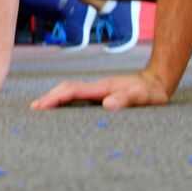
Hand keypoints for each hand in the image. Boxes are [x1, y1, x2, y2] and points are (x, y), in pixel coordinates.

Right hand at [30, 71, 169, 109]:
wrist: (158, 81)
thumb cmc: (151, 92)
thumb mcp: (142, 97)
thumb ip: (126, 99)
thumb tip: (107, 105)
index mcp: (102, 88)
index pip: (72, 91)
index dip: (55, 99)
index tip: (41, 106)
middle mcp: (97, 88)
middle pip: (66, 88)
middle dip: (49, 97)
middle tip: (34, 109)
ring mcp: (98, 90)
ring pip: (70, 90)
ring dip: (55, 97)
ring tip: (41, 108)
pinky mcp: (101, 95)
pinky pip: (78, 96)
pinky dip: (65, 100)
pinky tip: (62, 108)